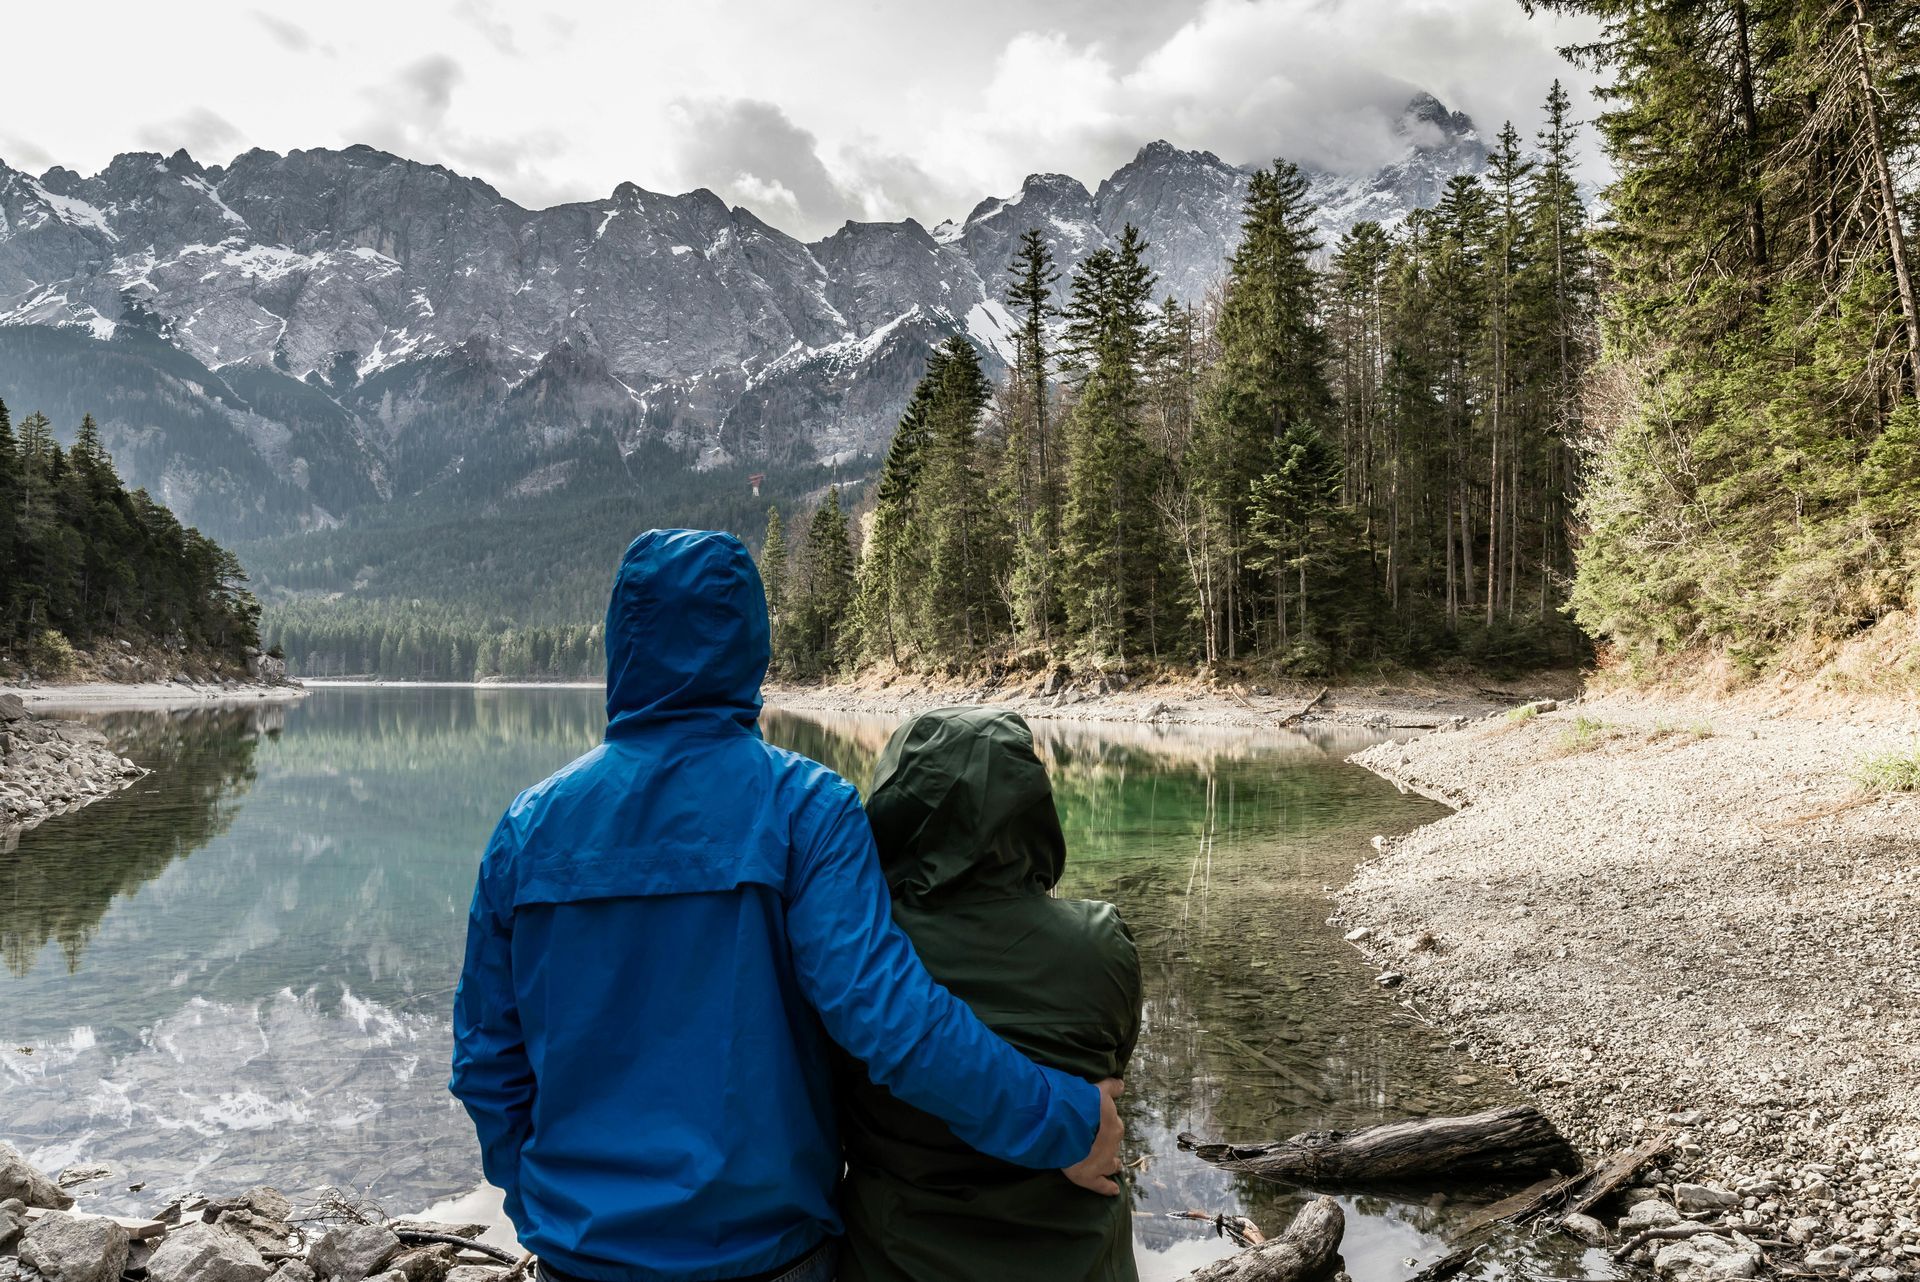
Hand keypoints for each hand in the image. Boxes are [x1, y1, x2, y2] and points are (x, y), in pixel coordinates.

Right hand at [1061, 1078, 1124, 1195]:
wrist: (1067, 1125)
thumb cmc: (1081, 1105)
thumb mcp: (1097, 1089)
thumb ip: (1110, 1087)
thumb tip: (1122, 1085)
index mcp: (1112, 1124)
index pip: (1113, 1125)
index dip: (1106, 1124)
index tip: (1102, 1124)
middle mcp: (1111, 1143)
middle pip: (1112, 1144)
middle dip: (1108, 1143)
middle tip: (1102, 1143)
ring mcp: (1102, 1162)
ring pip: (1111, 1164)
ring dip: (1112, 1164)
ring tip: (1114, 1166)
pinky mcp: (1090, 1177)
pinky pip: (1101, 1185)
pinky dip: (1107, 1188)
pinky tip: (1113, 1191)